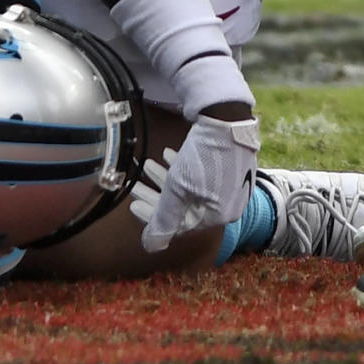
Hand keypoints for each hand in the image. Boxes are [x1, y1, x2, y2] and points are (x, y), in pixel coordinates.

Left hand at [128, 114, 259, 251]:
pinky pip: (201, 173)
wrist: (227, 118)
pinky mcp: (229, 164)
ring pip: (191, 187)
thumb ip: (164, 217)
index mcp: (219, 215)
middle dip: (157, 196)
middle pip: (185, 206)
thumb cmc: (204, 156)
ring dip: (166, 178)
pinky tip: (167, 154)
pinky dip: (182, 167)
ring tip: (147, 165)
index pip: (182, 224)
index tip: (133, 206)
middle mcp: (229, 204)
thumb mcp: (179, 188)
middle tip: (136, 187)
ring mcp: (231, 183)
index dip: (155, 216)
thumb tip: (151, 246)